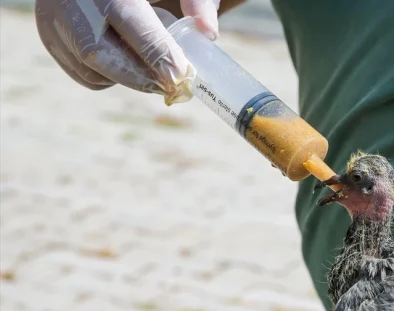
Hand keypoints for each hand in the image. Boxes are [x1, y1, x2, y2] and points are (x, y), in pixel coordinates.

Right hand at [35, 0, 220, 103]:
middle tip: (173, 85)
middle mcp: (72, 2)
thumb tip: (209, 33)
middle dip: (140, 75)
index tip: (182, 74)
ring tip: (151, 68)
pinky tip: (125, 60)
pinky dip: (109, 76)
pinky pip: (82, 72)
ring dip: (126, 77)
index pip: (131, 22)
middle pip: (99, 52)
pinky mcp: (49, 34)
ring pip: (90, 67)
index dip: (157, 53)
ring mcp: (54, 19)